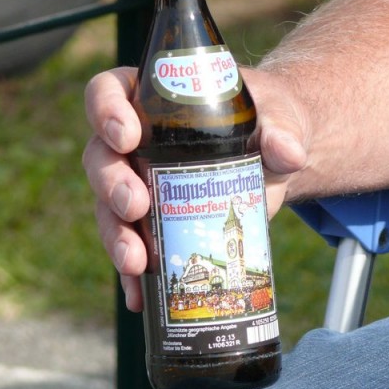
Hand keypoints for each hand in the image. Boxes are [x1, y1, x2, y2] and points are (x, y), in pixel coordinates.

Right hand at [82, 67, 307, 311]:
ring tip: (137, 262)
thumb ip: (282, 131)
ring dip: (117, 237)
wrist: (275, 155)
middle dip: (112, 186)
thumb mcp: (278, 118)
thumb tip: (288, 153)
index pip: (108, 92)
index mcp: (150, 98)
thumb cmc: (266, 121)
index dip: (106, 111)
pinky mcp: (151, 223)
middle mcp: (133, 141)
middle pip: (101, 158)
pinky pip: (132, 245)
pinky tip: (139, 297)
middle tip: (138, 206)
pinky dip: (133, 275)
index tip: (128, 136)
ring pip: (108, 208)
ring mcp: (137, 183)